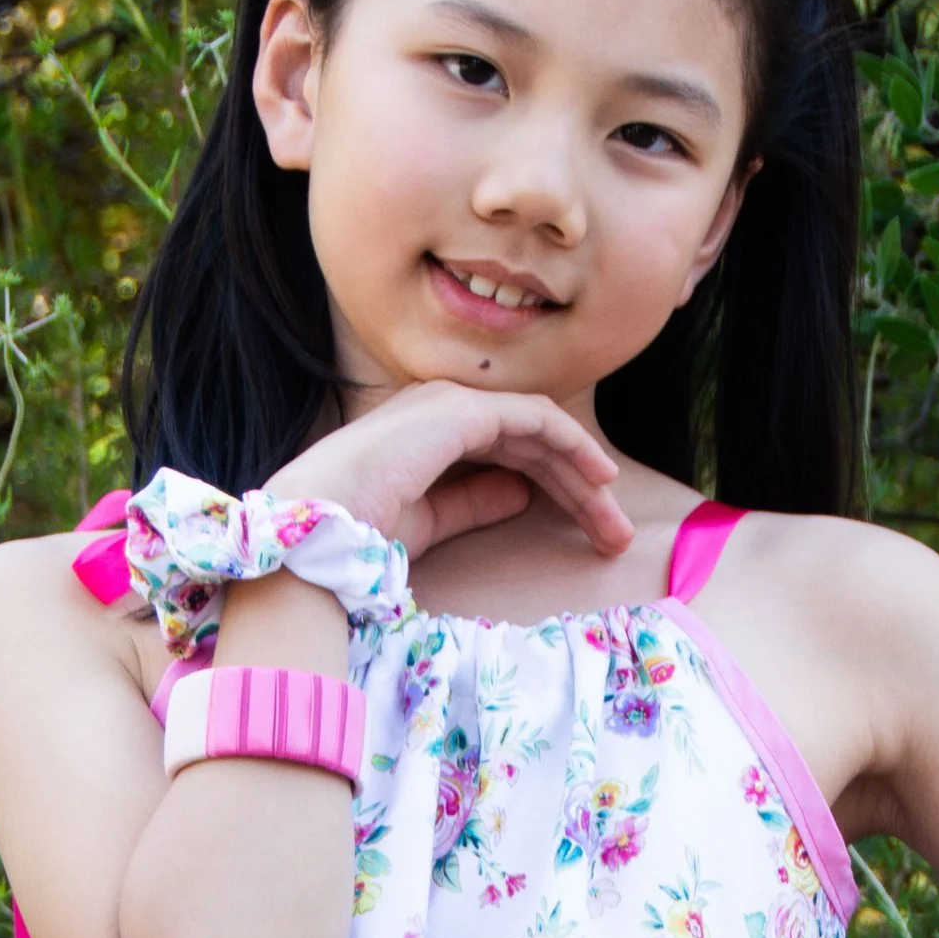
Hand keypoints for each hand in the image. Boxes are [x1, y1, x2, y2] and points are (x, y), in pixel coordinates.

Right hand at [260, 380, 633, 570]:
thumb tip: (520, 494)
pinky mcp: (464, 410)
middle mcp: (442, 408)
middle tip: (615, 534)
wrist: (323, 528)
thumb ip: (472, 501)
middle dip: (579, 488)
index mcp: (429, 432)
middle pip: (532, 443)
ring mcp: (452, 403)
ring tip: (615, 520)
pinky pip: (535, 420)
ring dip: (583, 473)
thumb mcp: (429, 521)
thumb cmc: (358, 530)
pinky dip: (572, 444)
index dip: (556, 487)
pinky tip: (599, 477)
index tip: (590, 528)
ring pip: (540, 431)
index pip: (509, 451)